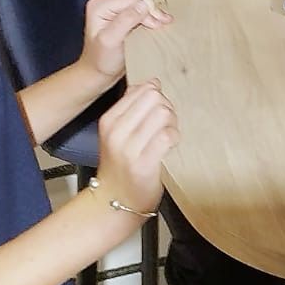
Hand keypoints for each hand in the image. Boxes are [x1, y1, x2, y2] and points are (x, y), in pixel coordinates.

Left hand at [78, 0, 172, 82]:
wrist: (99, 71)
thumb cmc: (102, 60)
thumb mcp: (111, 41)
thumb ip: (126, 20)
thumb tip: (143, 5)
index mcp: (100, 4)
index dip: (146, 12)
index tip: (152, 28)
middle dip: (151, 8)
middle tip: (157, 25)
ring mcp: (114, 1)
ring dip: (151, 6)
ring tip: (158, 21)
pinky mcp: (122, 7)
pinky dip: (149, 5)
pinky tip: (153, 18)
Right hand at [93, 80, 177, 222]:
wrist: (113, 202)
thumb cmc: (120, 166)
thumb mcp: (117, 133)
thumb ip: (132, 107)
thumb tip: (152, 82)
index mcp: (109, 120)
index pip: (142, 89)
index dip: (157, 97)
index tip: (157, 112)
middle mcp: (116, 132)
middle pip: (155, 98)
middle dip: (166, 108)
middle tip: (166, 125)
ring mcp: (129, 148)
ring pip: (163, 114)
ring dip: (172, 124)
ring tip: (167, 137)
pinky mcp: (144, 164)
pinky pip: (168, 136)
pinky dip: (174, 139)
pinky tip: (169, 147)